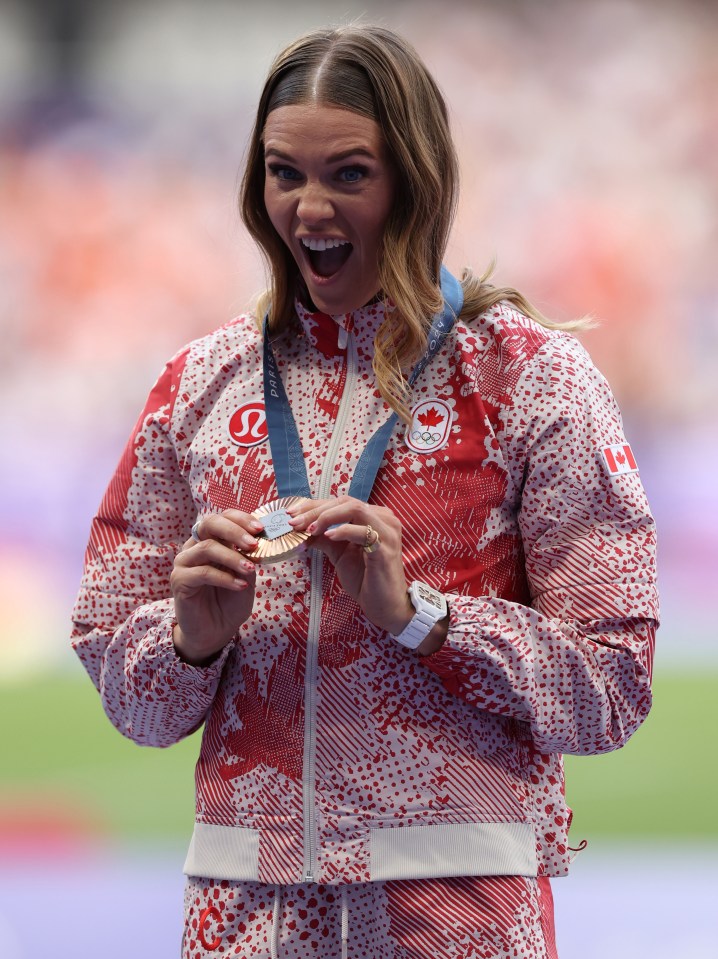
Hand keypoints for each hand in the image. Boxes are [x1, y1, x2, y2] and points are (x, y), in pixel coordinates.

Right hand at [170, 509, 261, 665]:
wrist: (216, 630)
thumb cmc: (231, 600)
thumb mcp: (246, 575)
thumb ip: (248, 556)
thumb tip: (257, 542)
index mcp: (211, 539)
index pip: (223, 517)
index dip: (241, 519)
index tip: (261, 529)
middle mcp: (195, 546)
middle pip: (210, 523)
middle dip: (235, 531)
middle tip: (254, 543)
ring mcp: (184, 562)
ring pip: (207, 547)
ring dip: (233, 557)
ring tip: (251, 568)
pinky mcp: (179, 580)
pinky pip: (202, 572)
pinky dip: (224, 577)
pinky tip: (240, 585)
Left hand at [288, 496, 414, 635]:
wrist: (385, 605)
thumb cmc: (365, 579)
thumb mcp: (339, 554)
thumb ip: (323, 538)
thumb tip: (299, 529)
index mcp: (374, 516)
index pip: (340, 502)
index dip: (314, 506)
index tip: (291, 514)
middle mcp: (383, 518)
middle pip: (345, 502)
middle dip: (315, 511)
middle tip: (294, 523)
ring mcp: (387, 531)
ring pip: (354, 509)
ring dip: (327, 517)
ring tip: (309, 530)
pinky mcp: (386, 547)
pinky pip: (363, 532)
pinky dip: (342, 531)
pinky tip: (327, 537)